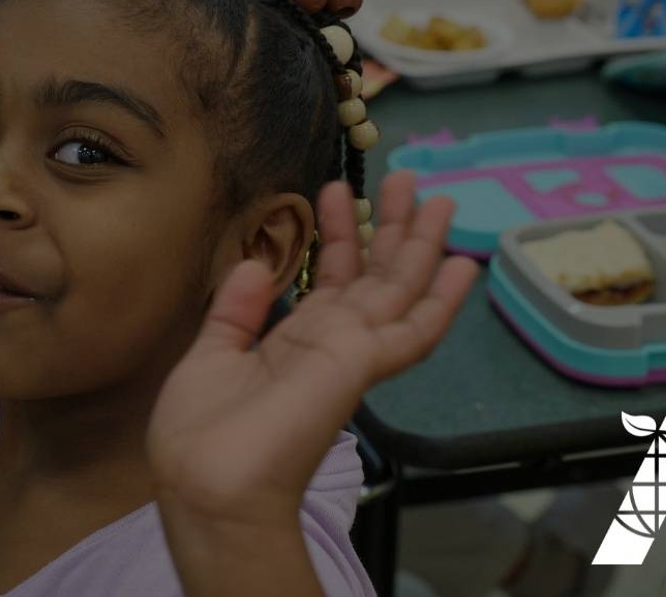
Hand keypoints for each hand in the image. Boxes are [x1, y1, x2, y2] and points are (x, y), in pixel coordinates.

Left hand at [148, 171, 477, 522]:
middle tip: (409, 180)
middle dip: (393, 228)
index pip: (331, 280)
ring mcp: (351, 354)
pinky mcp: (359, 364)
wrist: (209, 484)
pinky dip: (442, 301)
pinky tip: (464, 266)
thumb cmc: (201, 433)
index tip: (335, 190)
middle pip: (375, 277)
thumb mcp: (211, 356)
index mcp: (297, 343)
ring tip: (441, 200)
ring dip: (422, 247)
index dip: (338, 235)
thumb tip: (255, 264)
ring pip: (400, 292)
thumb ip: (235, 311)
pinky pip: (413, 331)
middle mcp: (331, 344)